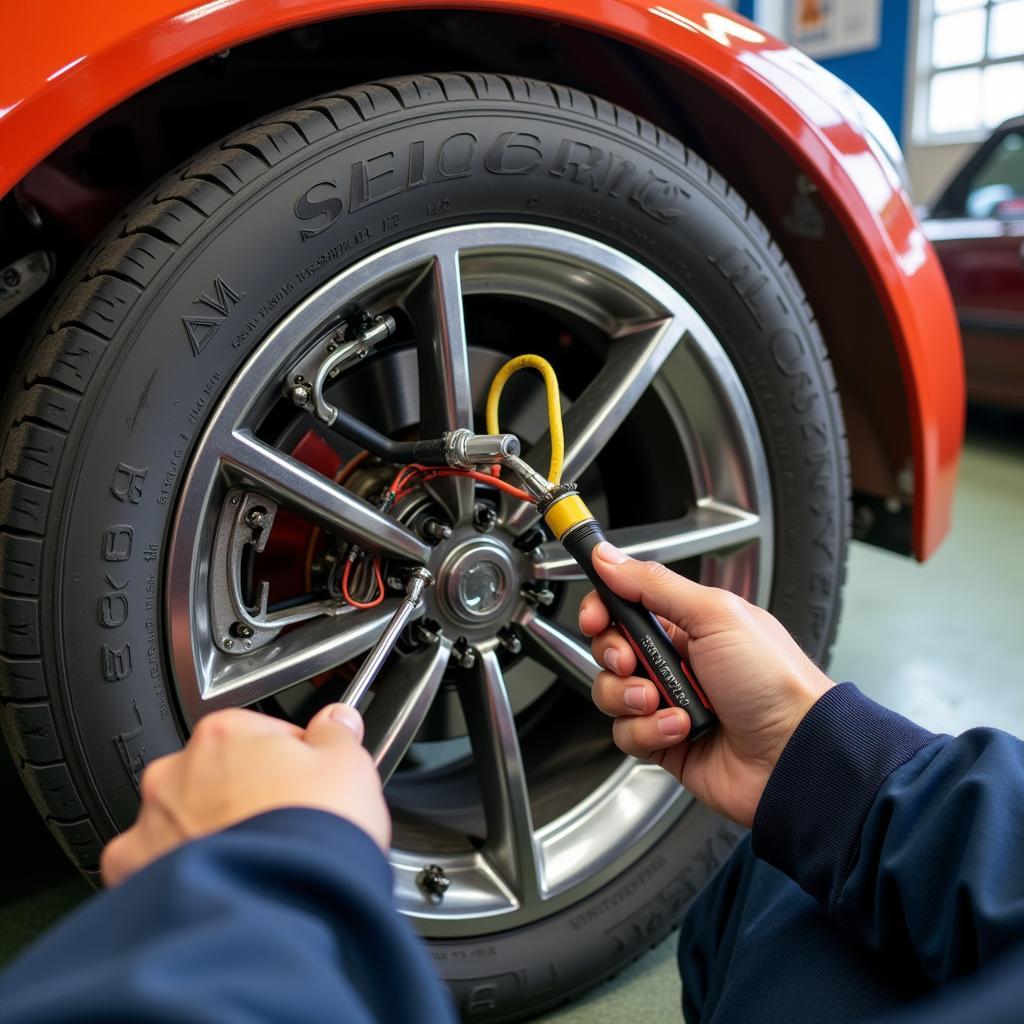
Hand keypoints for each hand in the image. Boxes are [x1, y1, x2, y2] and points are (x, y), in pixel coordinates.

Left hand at [101, 704, 388, 885]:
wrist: (281, 909)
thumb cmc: (309, 835)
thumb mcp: (347, 765)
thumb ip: (336, 734)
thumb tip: (335, 721)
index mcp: (225, 732)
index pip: (263, 734)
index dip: (294, 762)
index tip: (309, 784)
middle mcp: (178, 771)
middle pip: (219, 774)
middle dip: (247, 795)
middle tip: (285, 826)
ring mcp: (154, 823)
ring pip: (185, 818)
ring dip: (214, 831)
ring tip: (258, 862)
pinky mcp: (138, 873)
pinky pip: (157, 864)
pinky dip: (184, 872)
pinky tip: (224, 882)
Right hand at [580, 544, 833, 826]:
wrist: (794, 753)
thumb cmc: (773, 680)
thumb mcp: (715, 614)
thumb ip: (655, 584)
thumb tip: (609, 557)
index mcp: (687, 622)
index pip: (624, 605)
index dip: (601, 610)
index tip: (596, 618)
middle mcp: (674, 659)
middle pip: (609, 649)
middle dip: (613, 655)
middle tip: (633, 661)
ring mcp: (667, 701)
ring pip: (610, 693)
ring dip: (630, 697)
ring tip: (664, 702)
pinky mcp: (663, 741)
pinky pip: (626, 733)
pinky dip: (649, 732)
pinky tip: (681, 729)